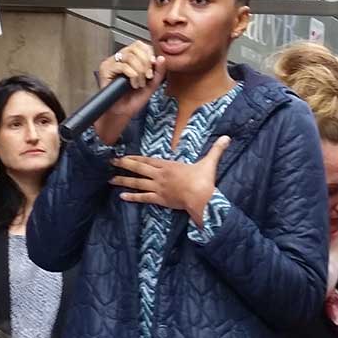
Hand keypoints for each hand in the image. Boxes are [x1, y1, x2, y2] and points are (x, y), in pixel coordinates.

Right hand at [94, 41, 166, 143]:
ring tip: (139, 83)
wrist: (122, 112)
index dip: (149, 55)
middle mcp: (119, 58)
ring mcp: (111, 62)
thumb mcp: (151, 84)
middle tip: (147, 77)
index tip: (153, 69)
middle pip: (136, 48)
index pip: (140, 45)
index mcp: (129, 58)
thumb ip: (158, 72)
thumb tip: (161, 58)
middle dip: (146, 63)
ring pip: (130, 56)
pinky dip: (132, 75)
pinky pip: (123, 66)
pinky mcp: (105, 69)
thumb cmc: (133, 99)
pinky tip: (133, 84)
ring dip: (140, 71)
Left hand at [110, 136, 230, 226]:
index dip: (135, 157)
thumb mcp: (209, 162)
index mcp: (169, 165)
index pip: (148, 160)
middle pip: (138, 168)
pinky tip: (122, 197)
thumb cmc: (204, 180)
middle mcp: (160, 175)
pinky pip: (143, 198)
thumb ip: (216, 149)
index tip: (124, 155)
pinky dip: (132, 197)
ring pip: (137, 183)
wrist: (201, 198)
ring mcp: (158, 188)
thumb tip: (227, 138)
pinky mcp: (160, 199)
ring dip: (123, 181)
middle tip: (111, 162)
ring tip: (110, 180)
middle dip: (124, 165)